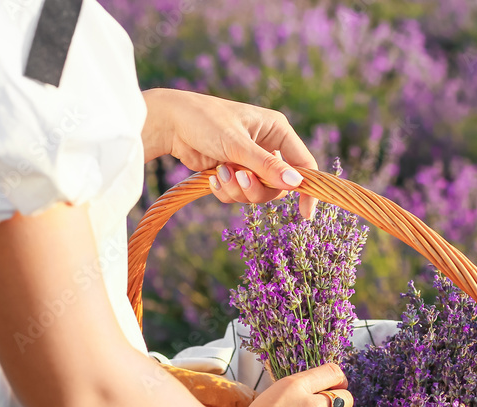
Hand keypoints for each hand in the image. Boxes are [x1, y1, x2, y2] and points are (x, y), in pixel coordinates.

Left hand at [142, 88, 318, 218]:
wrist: (170, 123)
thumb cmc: (205, 121)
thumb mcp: (237, 144)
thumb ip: (265, 166)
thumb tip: (295, 183)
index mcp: (277, 130)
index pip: (304, 164)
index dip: (306, 189)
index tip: (305, 215)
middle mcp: (267, 146)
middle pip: (279, 186)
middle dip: (257, 188)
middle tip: (240, 179)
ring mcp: (250, 161)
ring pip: (257, 193)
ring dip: (237, 190)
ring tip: (220, 174)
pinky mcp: (233, 172)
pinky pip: (238, 194)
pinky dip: (225, 191)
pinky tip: (211, 177)